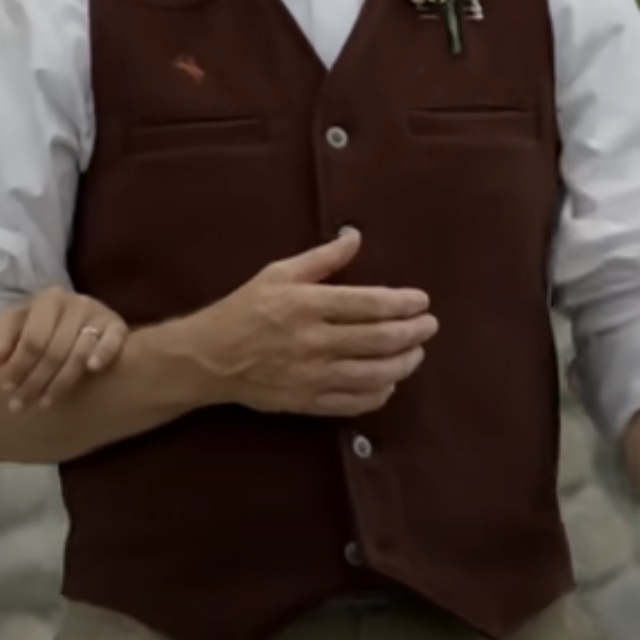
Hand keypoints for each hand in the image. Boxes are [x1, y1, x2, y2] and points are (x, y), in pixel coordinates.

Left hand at [0, 286, 129, 409]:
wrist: (80, 315)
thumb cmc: (43, 321)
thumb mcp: (19, 323)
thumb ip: (3, 340)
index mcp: (48, 299)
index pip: (32, 339)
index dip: (18, 366)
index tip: (7, 388)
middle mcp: (75, 303)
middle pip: (54, 351)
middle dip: (35, 381)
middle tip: (21, 405)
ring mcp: (99, 313)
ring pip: (79, 353)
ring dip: (62, 382)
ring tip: (45, 403)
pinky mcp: (118, 325)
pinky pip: (114, 341)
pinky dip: (103, 354)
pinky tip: (92, 370)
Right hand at [182, 229, 435, 416]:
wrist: (210, 357)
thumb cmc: (244, 309)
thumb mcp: (278, 273)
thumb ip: (322, 258)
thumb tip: (356, 237)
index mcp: (308, 305)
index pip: (371, 305)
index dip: (404, 303)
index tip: (422, 301)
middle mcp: (314, 341)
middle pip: (380, 339)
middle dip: (414, 332)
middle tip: (429, 326)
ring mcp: (313, 376)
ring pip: (375, 374)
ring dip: (405, 363)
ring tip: (416, 353)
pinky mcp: (308, 402)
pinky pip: (356, 402)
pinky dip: (380, 392)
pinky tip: (388, 381)